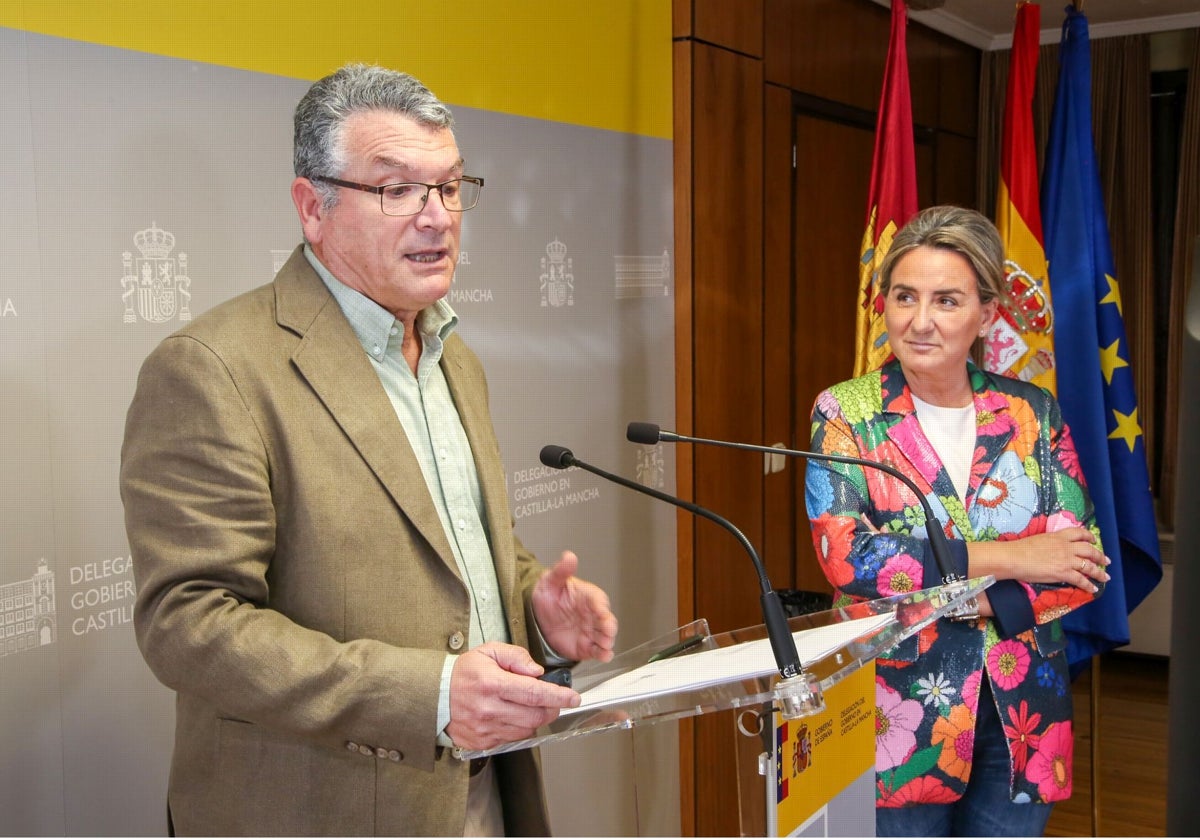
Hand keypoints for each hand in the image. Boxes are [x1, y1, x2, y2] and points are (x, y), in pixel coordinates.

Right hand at [447, 642, 579, 750]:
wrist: (434, 696)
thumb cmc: (463, 672)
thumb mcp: (489, 652)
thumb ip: (516, 656)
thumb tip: (537, 672)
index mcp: (492, 684)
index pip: (534, 693)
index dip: (558, 696)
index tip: (573, 697)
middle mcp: (489, 709)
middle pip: (536, 716)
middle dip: (551, 708)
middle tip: (552, 700)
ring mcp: (485, 729)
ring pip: (527, 729)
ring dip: (535, 718)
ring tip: (525, 705)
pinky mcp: (482, 742)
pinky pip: (512, 738)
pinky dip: (518, 727)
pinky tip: (510, 715)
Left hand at [531, 551, 617, 662]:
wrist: (537, 615)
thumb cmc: (548, 595)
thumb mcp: (550, 581)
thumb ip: (561, 570)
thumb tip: (569, 556)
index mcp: (588, 596)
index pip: (598, 601)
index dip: (601, 607)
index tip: (602, 613)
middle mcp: (593, 615)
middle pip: (607, 621)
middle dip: (609, 627)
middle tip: (607, 633)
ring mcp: (591, 631)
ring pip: (605, 637)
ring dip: (607, 642)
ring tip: (605, 646)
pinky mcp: (586, 646)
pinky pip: (597, 651)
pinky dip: (603, 654)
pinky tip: (604, 656)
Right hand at [971, 527, 1109, 591]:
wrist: (1014, 557)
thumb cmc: (1020, 548)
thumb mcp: (1039, 539)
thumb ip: (1051, 542)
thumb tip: (1054, 547)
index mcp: (1058, 536)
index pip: (1079, 533)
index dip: (1089, 537)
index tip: (1094, 541)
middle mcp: (1066, 547)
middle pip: (1089, 550)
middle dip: (1100, 556)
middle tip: (1106, 561)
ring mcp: (1066, 560)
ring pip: (1089, 565)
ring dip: (1099, 572)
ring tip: (1105, 576)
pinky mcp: (1064, 573)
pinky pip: (1081, 580)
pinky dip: (1089, 585)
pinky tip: (1094, 588)